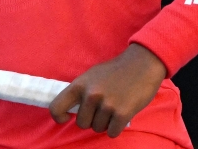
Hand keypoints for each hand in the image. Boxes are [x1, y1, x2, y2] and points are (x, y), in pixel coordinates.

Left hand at [49, 44, 166, 136]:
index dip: (59, 116)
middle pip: (82, 124)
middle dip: (91, 120)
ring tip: (113, 108)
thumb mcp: (92, 75)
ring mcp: (107, 105)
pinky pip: (112, 133)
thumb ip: (81, 91)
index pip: (56, 107)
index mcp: (79, 84)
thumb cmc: (116, 70)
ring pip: (98, 128)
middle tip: (101, 109)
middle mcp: (91, 95)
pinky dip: (116, 128)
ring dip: (105, 123)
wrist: (142, 64)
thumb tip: (70, 109)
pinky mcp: (122, 114)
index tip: (67, 117)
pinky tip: (121, 116)